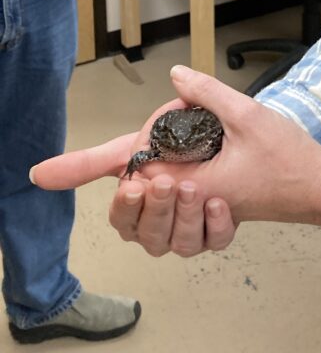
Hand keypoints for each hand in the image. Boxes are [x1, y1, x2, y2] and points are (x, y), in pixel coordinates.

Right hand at [30, 94, 236, 256]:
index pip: (123, 220)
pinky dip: (218, 225)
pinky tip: (218, 203)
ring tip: (195, 188)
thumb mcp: (128, 148)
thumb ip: (87, 161)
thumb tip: (36, 173)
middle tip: (166, 182)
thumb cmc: (167, 150)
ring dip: (187, 217)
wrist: (216, 142)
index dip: (127, 208)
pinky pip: (217, 240)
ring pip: (182, 244)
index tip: (134, 186)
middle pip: (151, 236)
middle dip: (157, 210)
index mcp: (136, 212)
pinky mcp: (217, 233)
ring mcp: (188, 233)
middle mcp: (159, 229)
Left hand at [32, 65, 320, 257]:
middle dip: (140, 173)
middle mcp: (188, 202)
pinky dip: (183, 193)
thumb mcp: (248, 114)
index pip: (125, 171)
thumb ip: (207, 94)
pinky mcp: (208, 210)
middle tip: (174, 145)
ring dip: (161, 185)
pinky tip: (203, 172)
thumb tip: (176, 77)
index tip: (43, 173)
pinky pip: (176, 210)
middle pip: (133, 195)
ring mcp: (196, 210)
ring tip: (188, 158)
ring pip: (152, 209)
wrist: (318, 188)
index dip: (79, 168)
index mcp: (191, 181)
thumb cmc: (288, 158)